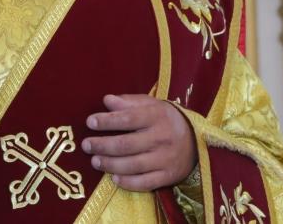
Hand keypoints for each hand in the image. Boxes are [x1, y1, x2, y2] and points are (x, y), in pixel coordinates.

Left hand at [81, 94, 196, 191]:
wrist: (196, 141)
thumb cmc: (165, 120)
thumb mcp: (151, 105)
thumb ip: (129, 102)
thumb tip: (107, 100)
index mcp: (157, 116)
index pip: (129, 118)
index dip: (108, 121)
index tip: (90, 122)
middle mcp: (162, 138)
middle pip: (127, 144)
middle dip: (103, 145)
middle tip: (86, 145)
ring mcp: (165, 159)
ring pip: (133, 165)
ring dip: (110, 164)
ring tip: (95, 161)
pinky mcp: (167, 176)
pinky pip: (145, 183)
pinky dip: (128, 182)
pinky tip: (114, 178)